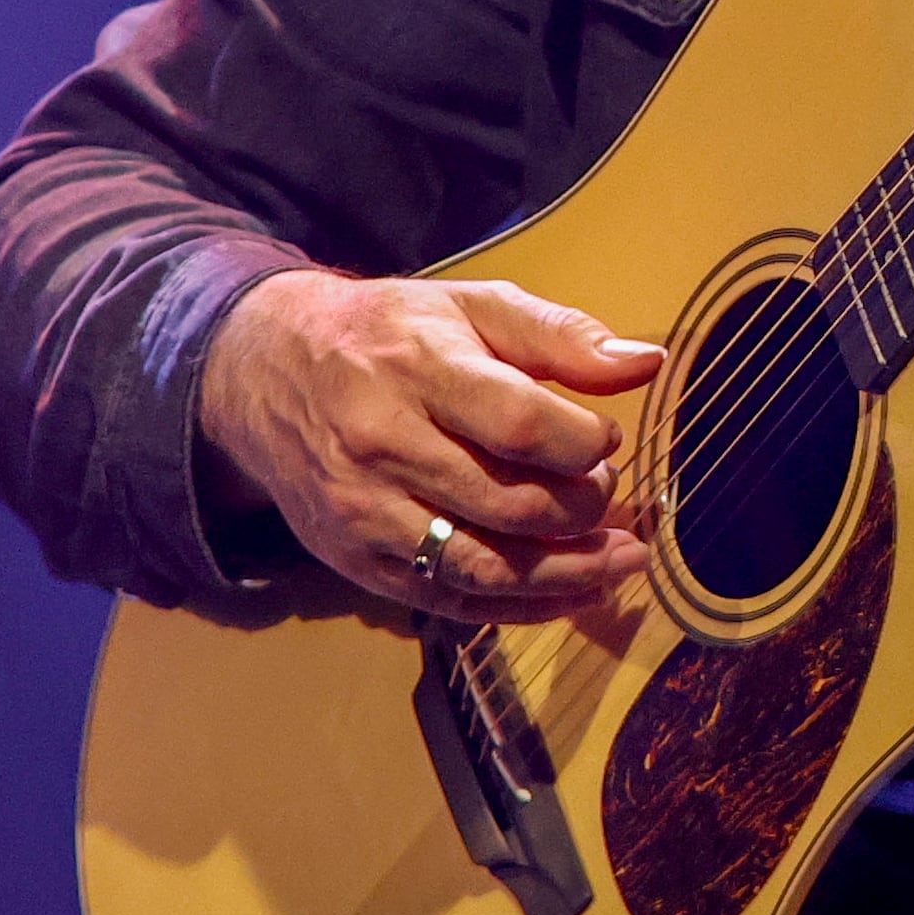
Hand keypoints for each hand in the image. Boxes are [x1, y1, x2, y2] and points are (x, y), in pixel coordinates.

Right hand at [196, 271, 661, 622]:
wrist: (266, 370)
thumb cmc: (390, 333)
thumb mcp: (472, 306)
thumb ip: (561, 335)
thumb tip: (647, 363)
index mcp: (417, 368)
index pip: (518, 425)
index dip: (582, 443)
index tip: (608, 441)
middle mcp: (382, 444)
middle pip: (509, 505)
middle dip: (582, 510)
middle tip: (611, 496)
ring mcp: (364, 511)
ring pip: (482, 567)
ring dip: (568, 575)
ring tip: (621, 561)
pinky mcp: (353, 559)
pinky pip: (448, 600)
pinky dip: (520, 607)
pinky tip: (572, 594)